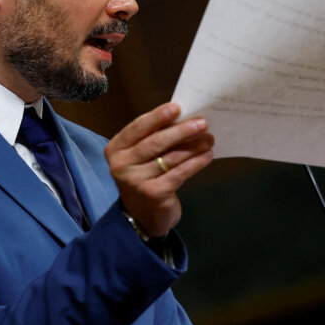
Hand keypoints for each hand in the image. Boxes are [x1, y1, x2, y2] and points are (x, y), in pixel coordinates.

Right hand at [105, 102, 213, 237]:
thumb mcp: (139, 157)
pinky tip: (207, 156)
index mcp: (115, 149)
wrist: (141, 216)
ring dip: (193, 146)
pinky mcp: (153, 193)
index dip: (157, 117)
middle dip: (181, 131)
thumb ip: (152, 138)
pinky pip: (179, 173)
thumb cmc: (143, 177)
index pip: (137, 128)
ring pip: (170, 157)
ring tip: (209, 139)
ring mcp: (135, 180)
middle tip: (202, 123)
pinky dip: (195, 163)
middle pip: (155, 142)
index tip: (177, 108)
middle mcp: (121, 164)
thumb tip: (182, 118)